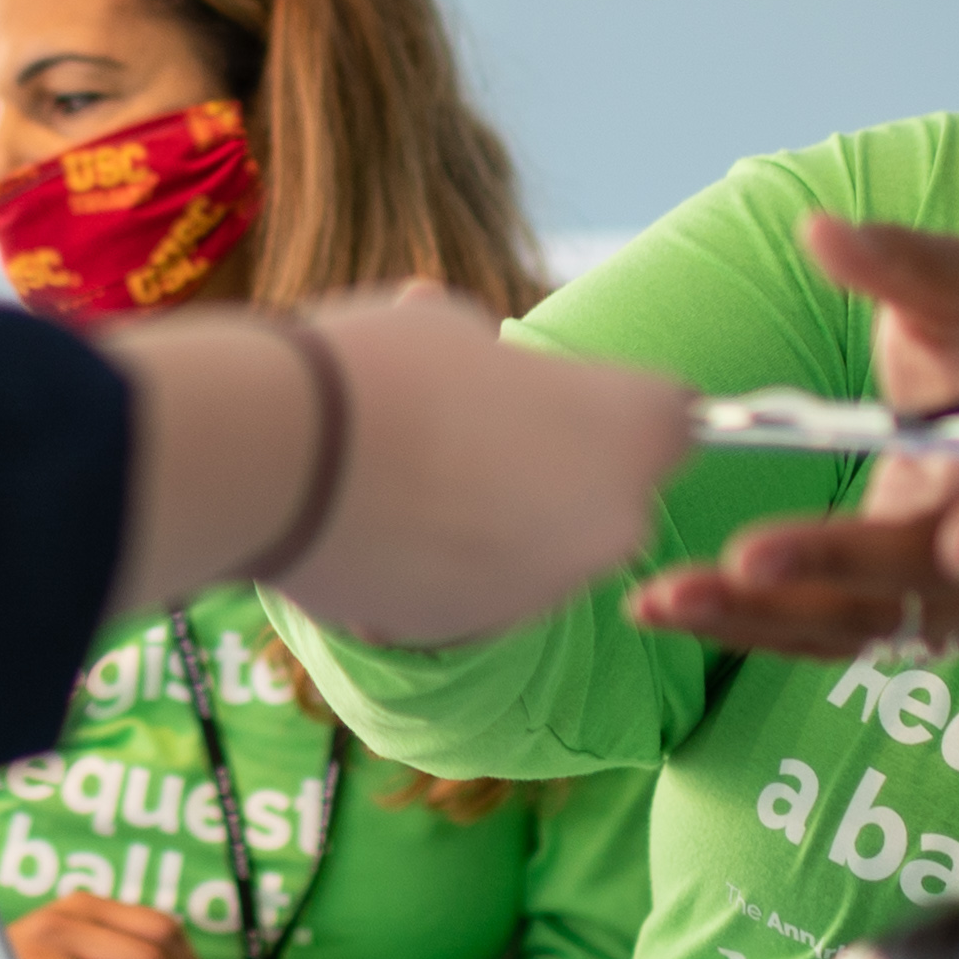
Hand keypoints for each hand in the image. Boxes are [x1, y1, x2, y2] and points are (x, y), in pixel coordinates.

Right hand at [112, 293, 691, 648]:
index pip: (673, 413)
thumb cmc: (379, 368)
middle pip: (610, 489)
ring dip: (502, 516)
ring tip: (408, 473)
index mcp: (635, 429)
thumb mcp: (453, 325)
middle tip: (471, 425)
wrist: (286, 461)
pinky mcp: (483, 633)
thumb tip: (480, 376)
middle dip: (560, 464)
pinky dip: (448, 564)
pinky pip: (482, 588)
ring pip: (544, 544)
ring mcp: (551, 590)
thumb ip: (502, 366)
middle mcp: (617, 523)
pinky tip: (381, 523)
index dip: (615, 399)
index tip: (561, 389)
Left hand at [627, 214, 958, 660]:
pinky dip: (743, 628)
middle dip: (830, 568)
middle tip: (747, 559)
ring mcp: (942, 597)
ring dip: (760, 618)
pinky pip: (818, 635)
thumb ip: (902, 264)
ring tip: (665, 600)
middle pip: (916, 573)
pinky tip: (660, 610)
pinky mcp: (889, 617)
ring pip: (856, 624)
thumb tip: (821, 230)